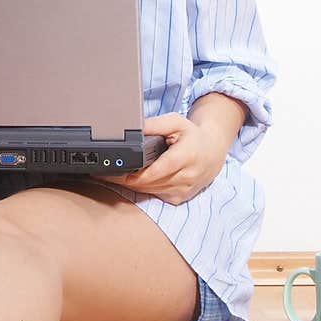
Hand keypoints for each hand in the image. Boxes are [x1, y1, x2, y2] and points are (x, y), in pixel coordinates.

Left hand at [98, 112, 226, 204]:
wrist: (213, 151)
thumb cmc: (193, 136)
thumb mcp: (176, 122)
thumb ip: (154, 124)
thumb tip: (134, 127)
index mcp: (186, 157)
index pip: (155, 171)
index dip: (133, 173)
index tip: (115, 169)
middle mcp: (187, 176)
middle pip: (148, 183)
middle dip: (125, 178)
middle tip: (106, 171)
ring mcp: (184, 190)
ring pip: (149, 191)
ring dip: (131, 185)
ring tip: (115, 174)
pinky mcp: (180, 198)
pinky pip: (155, 195)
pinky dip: (143, 188)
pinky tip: (134, 179)